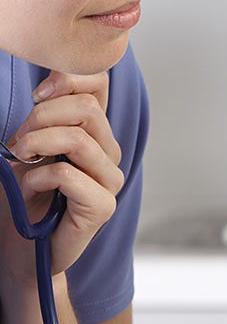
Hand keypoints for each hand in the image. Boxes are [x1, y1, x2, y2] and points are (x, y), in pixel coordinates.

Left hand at [0, 71, 122, 286]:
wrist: (22, 245)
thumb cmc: (23, 197)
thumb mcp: (28, 145)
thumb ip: (44, 118)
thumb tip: (45, 89)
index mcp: (94, 134)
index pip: (99, 85)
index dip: (69, 78)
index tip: (38, 94)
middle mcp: (109, 155)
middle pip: (88, 109)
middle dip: (41, 117)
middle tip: (20, 140)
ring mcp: (109, 182)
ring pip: (79, 139)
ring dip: (37, 143)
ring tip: (21, 159)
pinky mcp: (101, 207)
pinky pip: (69, 175)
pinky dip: (40, 177)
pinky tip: (32, 188)